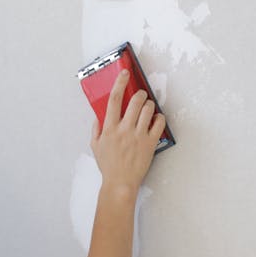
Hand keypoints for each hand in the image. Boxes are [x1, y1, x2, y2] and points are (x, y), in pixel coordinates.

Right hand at [90, 69, 166, 193]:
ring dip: (148, 105)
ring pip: (148, 109)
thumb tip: (99, 117)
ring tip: (147, 108)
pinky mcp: (150, 142)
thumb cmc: (108, 166)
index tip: (125, 74)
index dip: (120, 83)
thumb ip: (96, 129)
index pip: (114, 100)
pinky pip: (159, 122)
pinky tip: (155, 120)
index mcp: (109, 129)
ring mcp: (139, 136)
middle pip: (135, 101)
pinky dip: (159, 118)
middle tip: (140, 96)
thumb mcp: (95, 147)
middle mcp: (124, 130)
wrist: (120, 182)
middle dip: (139, 94)